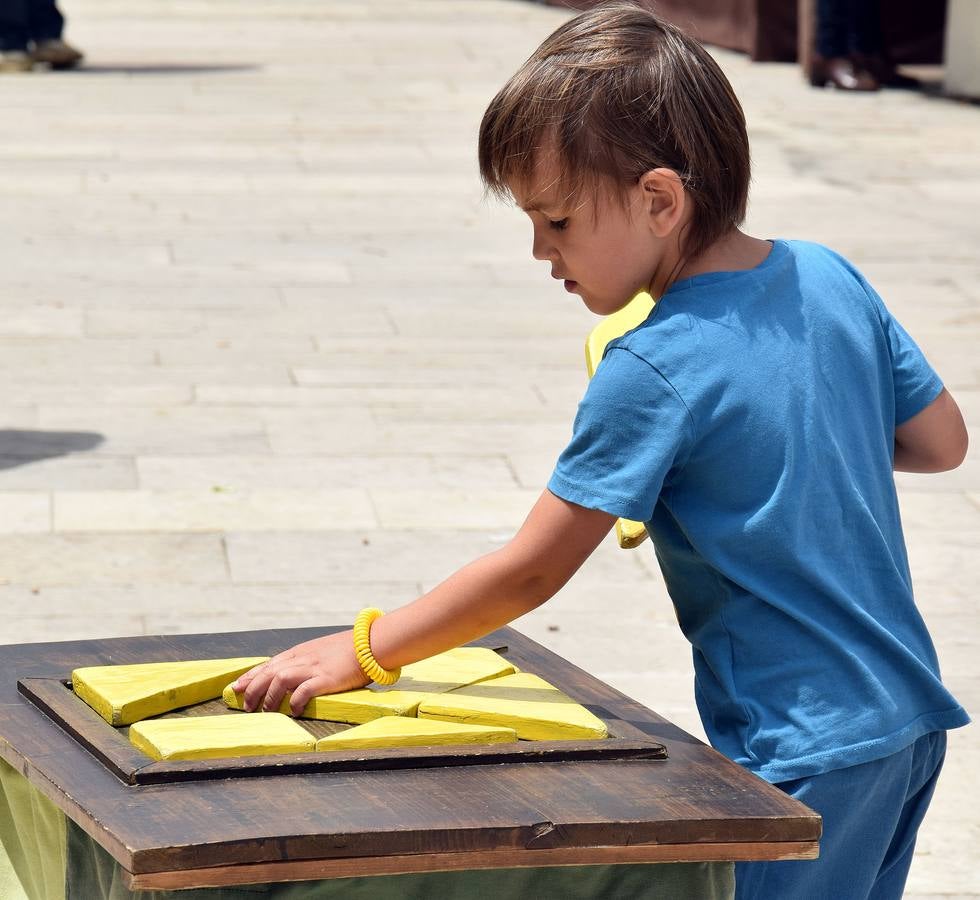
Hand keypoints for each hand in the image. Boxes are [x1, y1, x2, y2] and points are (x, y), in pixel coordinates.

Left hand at [231, 630, 369, 715]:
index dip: (250, 676)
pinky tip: (294, 712)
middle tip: (245, 704)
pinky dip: (295, 702)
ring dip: (269, 697)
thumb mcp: (320, 650)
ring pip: (280, 680)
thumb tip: (292, 675)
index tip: (237, 686)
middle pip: (269, 672)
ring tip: (265, 711)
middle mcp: (302, 659)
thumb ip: (306, 660)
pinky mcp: (325, 678)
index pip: (268, 664)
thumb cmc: (348, 649)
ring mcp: (313, 668)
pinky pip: (304, 691)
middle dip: (253, 689)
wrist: (369, 643)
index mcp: (300, 652)